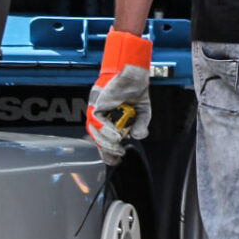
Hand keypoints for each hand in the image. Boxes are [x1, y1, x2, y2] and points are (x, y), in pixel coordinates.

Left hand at [85, 27, 152, 164]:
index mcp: (113, 126)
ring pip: (97, 135)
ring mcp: (99, 116)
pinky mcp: (96, 107)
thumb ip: (141, 126)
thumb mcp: (142, 114)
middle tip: (119, 153)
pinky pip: (97, 123)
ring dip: (107, 141)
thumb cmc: (135, 95)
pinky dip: (105, 130)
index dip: (110, 155)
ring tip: (118, 142)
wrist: (133, 79)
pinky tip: (115, 132)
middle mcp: (104, 122)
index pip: (106, 145)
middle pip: (100, 143)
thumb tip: (138, 136)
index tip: (117, 159)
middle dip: (109, 151)